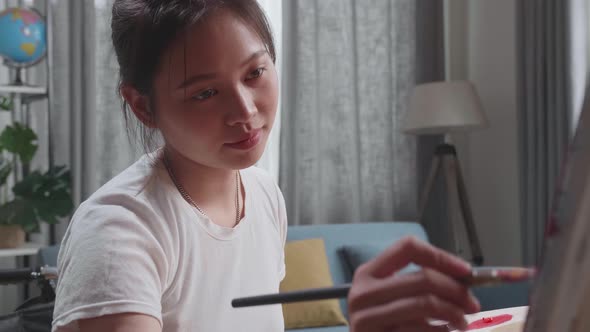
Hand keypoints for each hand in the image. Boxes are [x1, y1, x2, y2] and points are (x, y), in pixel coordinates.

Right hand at [347, 237, 480, 331]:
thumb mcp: (390, 298)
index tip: (465, 271)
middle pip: (422, 277)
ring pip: (424, 303)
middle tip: (472, 303)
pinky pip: (420, 330)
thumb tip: (462, 278)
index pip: (407, 248)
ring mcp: (367, 318)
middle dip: (455, 289)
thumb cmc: (382, 325)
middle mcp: (363, 292)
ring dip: (453, 312)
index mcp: (368, 273)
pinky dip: (441, 331)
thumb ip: (416, 285)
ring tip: (463, 322)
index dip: (440, 256)